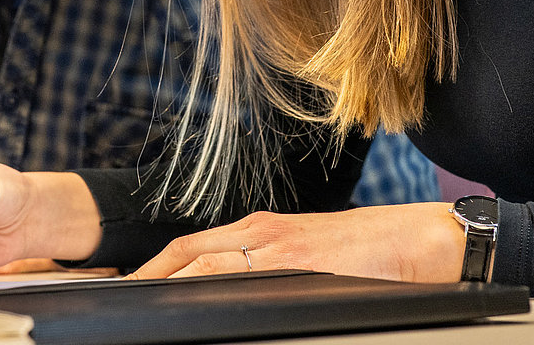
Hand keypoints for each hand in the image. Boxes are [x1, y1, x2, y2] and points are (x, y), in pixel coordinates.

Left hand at [129, 204, 464, 281]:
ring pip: (201, 261)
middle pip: (185, 253)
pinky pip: (234, 272)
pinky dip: (203, 283)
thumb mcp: (308, 258)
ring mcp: (273, 244)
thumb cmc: (369, 256)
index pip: (192, 248)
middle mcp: (259, 231)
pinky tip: (186, 300)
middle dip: (149, 276)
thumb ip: (271, 271)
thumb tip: (242, 295)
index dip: (157, 267)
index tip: (132, 286)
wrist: (414, 241)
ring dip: (167, 281)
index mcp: (261, 231)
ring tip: (140, 302)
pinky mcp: (291, 259)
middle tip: (119, 298)